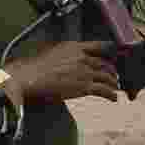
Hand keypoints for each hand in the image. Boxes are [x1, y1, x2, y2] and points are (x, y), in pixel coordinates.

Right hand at [4, 41, 119, 103]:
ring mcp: (84, 71)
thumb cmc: (35, 68)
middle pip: (104, 63)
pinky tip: (113, 98)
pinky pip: (103, 90)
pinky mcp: (84, 86)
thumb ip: (65, 54)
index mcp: (74, 47)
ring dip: (113, 83)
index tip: (113, 55)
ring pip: (107, 77)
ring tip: (115, 88)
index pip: (98, 46)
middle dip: (111, 71)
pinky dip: (111, 95)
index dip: (109, 51)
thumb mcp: (52, 52)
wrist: (29, 77)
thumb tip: (67, 60)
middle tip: (113, 76)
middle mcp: (82, 57)